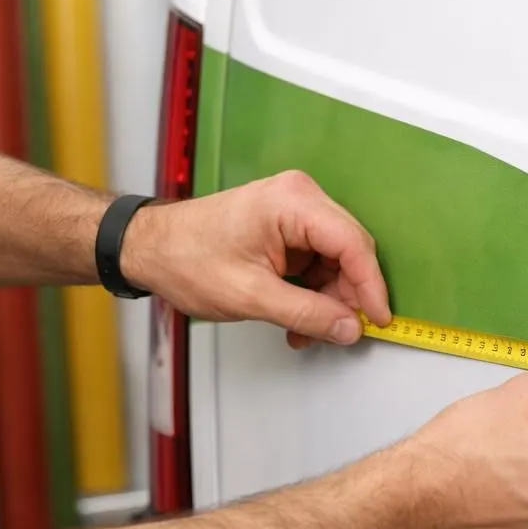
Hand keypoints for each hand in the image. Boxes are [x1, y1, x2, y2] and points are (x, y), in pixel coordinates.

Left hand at [121, 171, 390, 346]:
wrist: (150, 248)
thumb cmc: (186, 259)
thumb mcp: (250, 296)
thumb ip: (306, 313)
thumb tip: (348, 328)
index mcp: (292, 202)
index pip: (353, 244)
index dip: (370, 286)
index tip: (377, 319)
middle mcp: (299, 197)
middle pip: (349, 250)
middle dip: (346, 296)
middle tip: (337, 331)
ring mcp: (294, 210)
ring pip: (336, 259)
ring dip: (328, 298)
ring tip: (306, 331)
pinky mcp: (287, 225)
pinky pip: (318, 259)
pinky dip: (314, 291)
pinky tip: (299, 316)